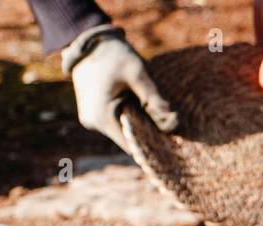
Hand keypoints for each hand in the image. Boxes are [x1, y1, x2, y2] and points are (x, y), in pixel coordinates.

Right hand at [70, 31, 177, 148]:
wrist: (88, 42)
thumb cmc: (113, 54)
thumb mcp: (136, 72)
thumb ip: (154, 98)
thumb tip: (174, 122)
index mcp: (102, 117)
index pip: (131, 146)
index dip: (150, 144)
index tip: (168, 139)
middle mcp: (93, 124)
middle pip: (126, 140)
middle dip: (146, 133)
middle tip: (166, 124)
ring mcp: (90, 120)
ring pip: (120, 131)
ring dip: (136, 124)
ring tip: (151, 112)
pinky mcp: (90, 115)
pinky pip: (113, 123)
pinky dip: (126, 118)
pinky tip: (136, 106)